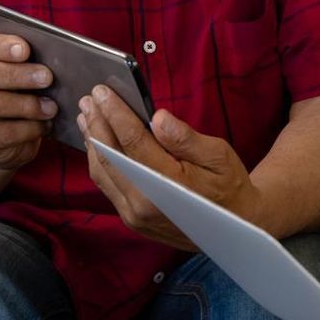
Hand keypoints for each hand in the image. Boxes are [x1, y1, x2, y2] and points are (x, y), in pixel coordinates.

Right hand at [0, 14, 56, 172]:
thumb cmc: (9, 91)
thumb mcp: (12, 68)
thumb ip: (12, 44)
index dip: (3, 46)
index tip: (26, 49)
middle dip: (18, 75)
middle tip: (47, 77)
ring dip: (25, 105)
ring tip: (51, 106)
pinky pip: (1, 133)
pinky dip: (27, 129)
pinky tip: (45, 125)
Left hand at [77, 92, 260, 249]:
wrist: (233, 228)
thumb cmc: (228, 186)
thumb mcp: (218, 155)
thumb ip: (185, 138)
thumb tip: (157, 117)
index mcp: (169, 183)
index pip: (133, 141)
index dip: (115, 113)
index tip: (101, 91)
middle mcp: (146, 203)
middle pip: (110, 156)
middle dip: (97, 124)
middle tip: (88, 99)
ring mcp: (136, 215)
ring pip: (102, 173)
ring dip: (92, 142)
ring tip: (86, 117)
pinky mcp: (132, 220)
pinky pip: (107, 186)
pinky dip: (98, 161)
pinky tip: (97, 143)